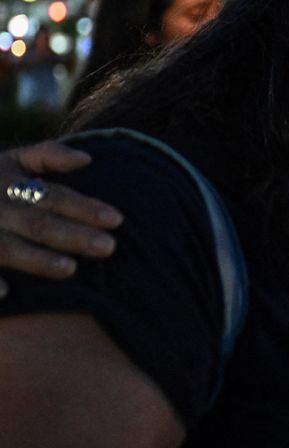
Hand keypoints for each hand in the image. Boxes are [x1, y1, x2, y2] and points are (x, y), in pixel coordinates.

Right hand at [0, 141, 122, 295]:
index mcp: (10, 184)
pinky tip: (6, 292)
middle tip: (109, 247)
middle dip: (72, 235)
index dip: (84, 208)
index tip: (117, 219)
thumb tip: (87, 158)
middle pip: (37, 223)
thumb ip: (48, 155)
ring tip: (70, 270)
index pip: (54, 196)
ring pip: (7, 247)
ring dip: (36, 259)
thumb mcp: (11, 160)